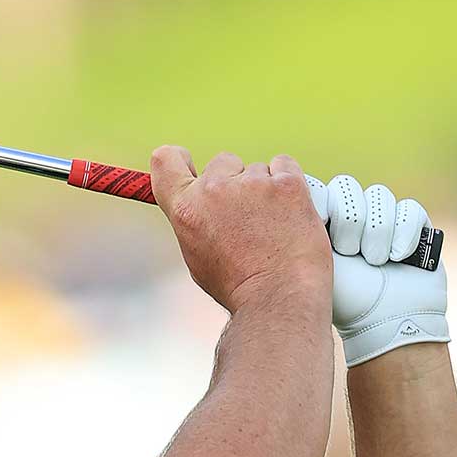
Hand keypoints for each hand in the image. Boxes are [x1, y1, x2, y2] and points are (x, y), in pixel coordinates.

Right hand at [150, 146, 331, 314]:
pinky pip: (285, 166)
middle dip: (235, 181)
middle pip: (223, 162)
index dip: (180, 159)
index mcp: (186, 208)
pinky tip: (290, 213)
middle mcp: (214, 189)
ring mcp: (253, 183)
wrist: (279, 297)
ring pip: (258, 169)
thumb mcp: (198, 255)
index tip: (191, 163)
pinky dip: (289, 184)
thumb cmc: (239, 287)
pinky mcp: (287, 183)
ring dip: (266, 190)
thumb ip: (196, 220)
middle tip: (249, 216)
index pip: (166, 160)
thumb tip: (203, 206)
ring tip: (274, 227)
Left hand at [307, 174, 450, 365]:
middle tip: (348, 252)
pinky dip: (402, 234)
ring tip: (373, 261)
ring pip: (378, 196)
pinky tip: (396, 257)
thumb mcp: (313, 261)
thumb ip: (299, 229)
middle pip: (347, 186)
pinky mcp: (414, 226)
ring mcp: (384, 219)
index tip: (320, 228)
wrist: (384, 324)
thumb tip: (279, 198)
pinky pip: (409, 210)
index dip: (322, 204)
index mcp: (323, 221)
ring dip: (375, 232)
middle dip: (348, 220)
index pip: (320, 187)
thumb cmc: (343, 300)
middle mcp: (353, 216)